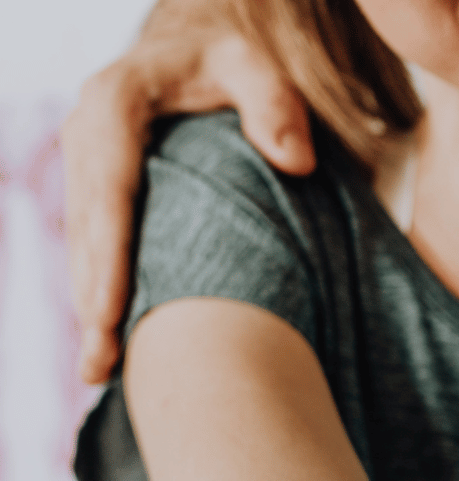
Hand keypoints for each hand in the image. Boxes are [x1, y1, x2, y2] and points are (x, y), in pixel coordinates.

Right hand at [62, 7, 314, 384]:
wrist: (194, 54)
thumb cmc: (227, 63)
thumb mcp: (253, 65)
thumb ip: (276, 103)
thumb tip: (299, 160)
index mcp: (116, 102)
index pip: (108, 186)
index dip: (107, 254)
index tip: (110, 312)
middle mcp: (88, 137)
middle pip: (88, 232)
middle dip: (92, 301)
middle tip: (102, 363)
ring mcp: (87, 170)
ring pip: (83, 250)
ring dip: (88, 312)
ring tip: (98, 372)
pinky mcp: (96, 195)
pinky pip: (93, 253)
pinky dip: (98, 300)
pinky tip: (107, 349)